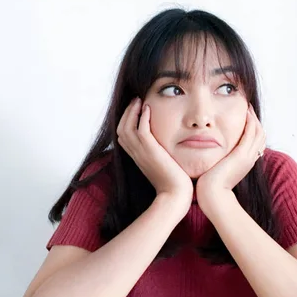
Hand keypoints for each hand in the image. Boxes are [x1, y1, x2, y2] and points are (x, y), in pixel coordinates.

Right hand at [117, 97, 192, 211]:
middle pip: (121, 129)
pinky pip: (141, 130)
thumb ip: (162, 155)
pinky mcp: (150, 152)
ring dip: (132, 111)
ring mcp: (141, 153)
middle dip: (126, 113)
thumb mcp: (164, 166)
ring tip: (140, 100)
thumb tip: (167, 148)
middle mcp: (136, 154)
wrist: (176, 196)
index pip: (123, 135)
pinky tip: (148, 108)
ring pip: (127, 127)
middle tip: (135, 100)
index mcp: (138, 157)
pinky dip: (142, 117)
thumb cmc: (175, 184)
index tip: (136, 109)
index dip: (126, 120)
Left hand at [196, 104, 265, 209]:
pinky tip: (245, 112)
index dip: (252, 127)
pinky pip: (251, 134)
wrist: (212, 197)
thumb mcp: (215, 170)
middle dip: (255, 119)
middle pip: (260, 134)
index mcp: (244, 162)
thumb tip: (209, 155)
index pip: (254, 141)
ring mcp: (247, 157)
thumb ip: (216, 161)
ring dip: (254, 117)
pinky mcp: (242, 155)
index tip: (245, 115)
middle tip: (248, 107)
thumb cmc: (209, 187)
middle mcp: (249, 159)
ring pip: (258, 132)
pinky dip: (250, 122)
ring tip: (248, 106)